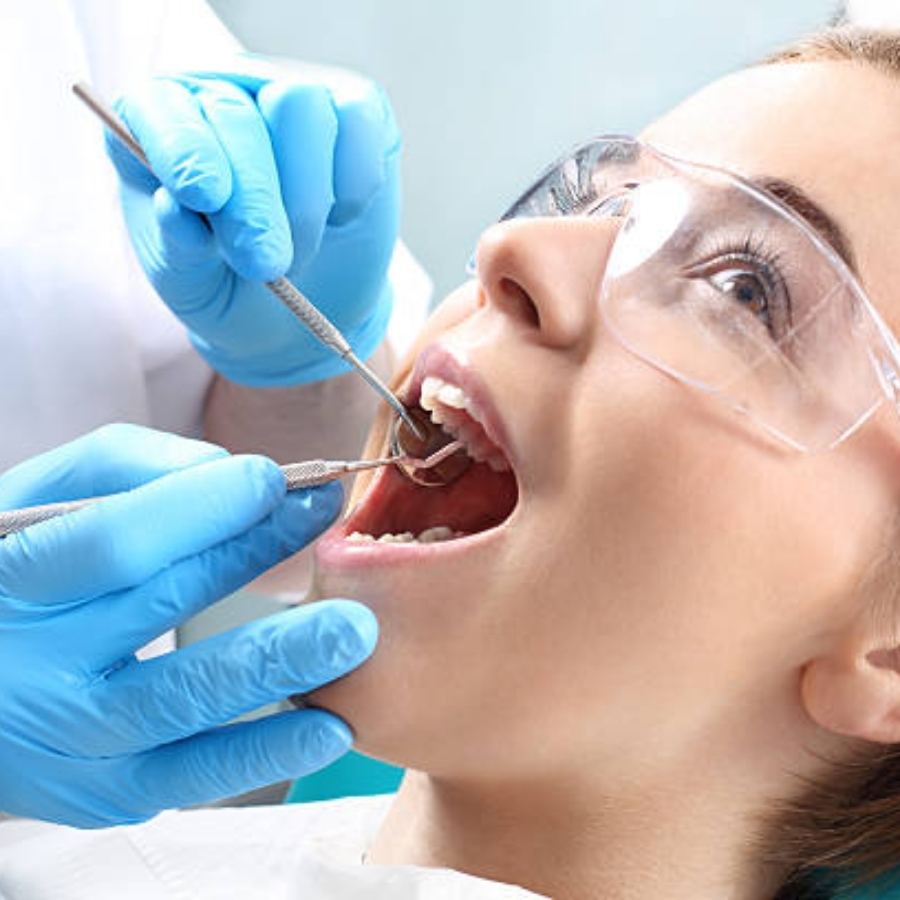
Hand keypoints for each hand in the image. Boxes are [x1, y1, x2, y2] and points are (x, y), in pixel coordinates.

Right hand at [0, 424, 377, 826]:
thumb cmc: (13, 574)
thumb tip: (220, 468)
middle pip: (164, 606)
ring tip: (355, 631)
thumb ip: (121, 466)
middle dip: (258, 554)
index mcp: (13, 581)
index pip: (115, 540)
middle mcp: (36, 667)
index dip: (202, 506)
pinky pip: (193, 775)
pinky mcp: (107, 790)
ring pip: (187, 701)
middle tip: (332, 521)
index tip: (275, 478)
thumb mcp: (35, 501)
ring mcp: (72, 740)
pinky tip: (329, 726)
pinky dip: (265, 752)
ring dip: (280, 662)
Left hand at [107, 62, 400, 385]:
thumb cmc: (232, 285)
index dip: (181, 146)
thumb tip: (173, 208)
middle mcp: (224, 92)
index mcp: (161, 123)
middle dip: (253, 198)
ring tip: (299, 255)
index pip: (160, 107)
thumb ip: (177, 247)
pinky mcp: (356, 110)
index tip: (202, 198)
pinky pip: (358, 122)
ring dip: (304, 196)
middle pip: (236, 114)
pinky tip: (339, 220)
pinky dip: (354, 181)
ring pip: (301, 105)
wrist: (305, 304)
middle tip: (265, 264)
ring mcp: (293, 94)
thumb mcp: (191, 284)